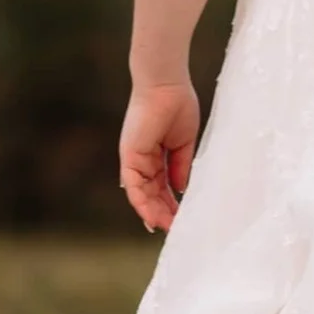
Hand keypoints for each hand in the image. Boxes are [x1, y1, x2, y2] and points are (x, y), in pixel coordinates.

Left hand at [120, 77, 199, 232]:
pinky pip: (135, 187)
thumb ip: (179, 166)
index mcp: (155, 155)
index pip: (161, 186)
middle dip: (163, 212)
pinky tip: (153, 217)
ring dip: (154, 213)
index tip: (181, 218)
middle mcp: (142, 160)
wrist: (167, 84)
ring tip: (168, 228)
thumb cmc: (177, 105)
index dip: (170, 203)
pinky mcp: (130, 157)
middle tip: (176, 229)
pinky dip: (143, 203)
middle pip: (151, 194)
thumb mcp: (183, 143)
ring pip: (142, 195)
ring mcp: (135, 160)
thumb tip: (179, 190)